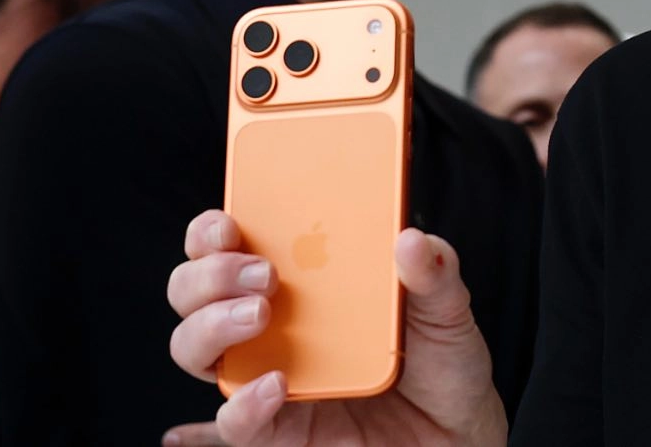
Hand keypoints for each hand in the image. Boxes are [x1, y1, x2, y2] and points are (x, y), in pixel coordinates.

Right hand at [165, 209, 507, 446]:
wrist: (455, 430)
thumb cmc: (440, 361)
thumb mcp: (445, 307)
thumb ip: (434, 270)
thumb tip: (412, 238)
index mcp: (302, 281)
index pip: (231, 246)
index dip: (212, 232)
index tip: (229, 224)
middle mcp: (270, 323)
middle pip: (195, 291)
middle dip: (210, 275)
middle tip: (262, 273)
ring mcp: (266, 373)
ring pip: (195, 347)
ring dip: (211, 325)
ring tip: (260, 314)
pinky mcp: (277, 427)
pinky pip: (235, 421)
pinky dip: (244, 404)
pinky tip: (275, 384)